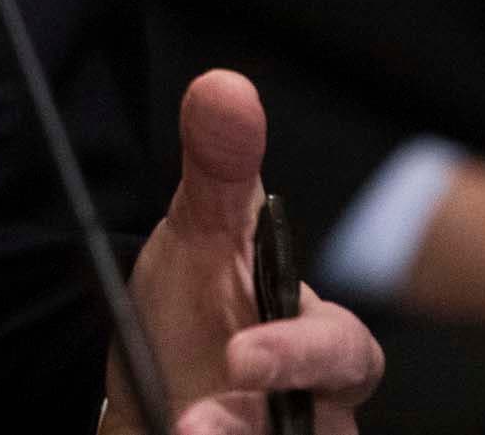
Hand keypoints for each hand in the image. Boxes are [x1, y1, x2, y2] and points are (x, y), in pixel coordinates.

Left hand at [106, 71, 386, 433]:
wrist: (138, 390)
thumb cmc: (188, 311)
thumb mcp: (198, 233)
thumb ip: (219, 166)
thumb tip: (224, 85)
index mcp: (317, 342)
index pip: (346, 355)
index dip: (302, 356)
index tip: (242, 354)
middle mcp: (313, 411)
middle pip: (329, 434)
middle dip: (264, 427)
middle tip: (197, 426)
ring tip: (178, 434)